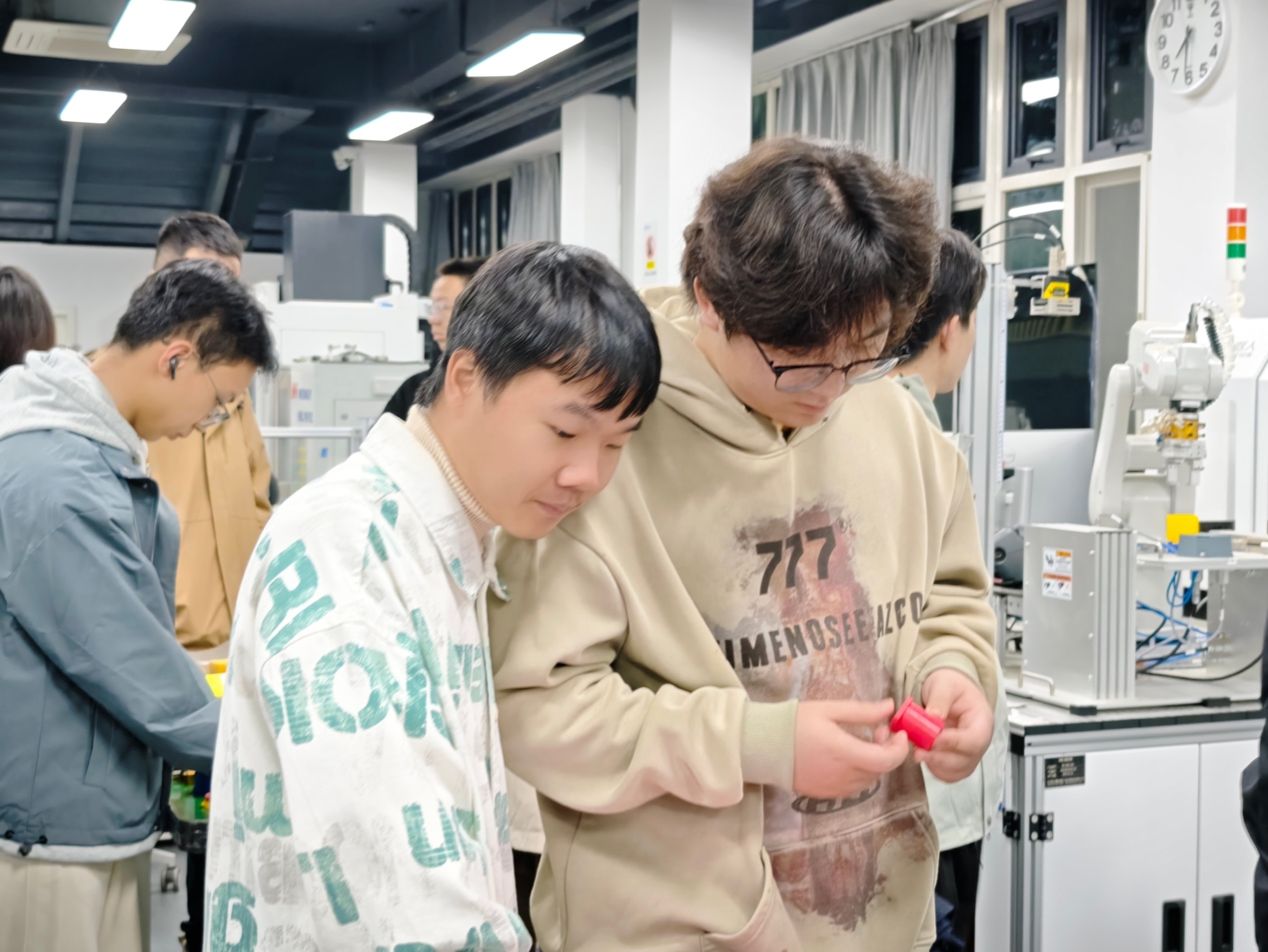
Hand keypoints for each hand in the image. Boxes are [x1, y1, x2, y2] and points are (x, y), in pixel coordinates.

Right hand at [792, 699, 909, 798]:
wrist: (764, 746)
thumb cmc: (795, 723)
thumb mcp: (829, 710)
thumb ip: (862, 711)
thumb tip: (890, 706)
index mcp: (845, 753)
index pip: (887, 760)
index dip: (899, 748)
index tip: (898, 732)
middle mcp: (843, 776)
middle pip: (880, 770)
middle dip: (887, 750)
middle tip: (877, 730)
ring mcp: (835, 788)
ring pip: (869, 779)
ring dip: (874, 762)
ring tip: (861, 742)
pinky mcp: (826, 794)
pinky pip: (853, 786)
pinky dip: (860, 772)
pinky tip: (848, 757)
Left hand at [916, 669, 993, 782]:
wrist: (949, 692)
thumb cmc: (951, 687)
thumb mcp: (944, 684)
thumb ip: (940, 699)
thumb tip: (933, 717)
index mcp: (981, 721)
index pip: (974, 740)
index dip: (954, 743)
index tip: (933, 739)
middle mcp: (978, 741)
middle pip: (966, 760)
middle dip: (940, 757)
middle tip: (918, 751)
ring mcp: (968, 754)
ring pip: (956, 771)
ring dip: (935, 764)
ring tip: (918, 751)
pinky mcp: (956, 761)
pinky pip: (948, 774)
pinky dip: (934, 769)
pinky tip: (923, 755)